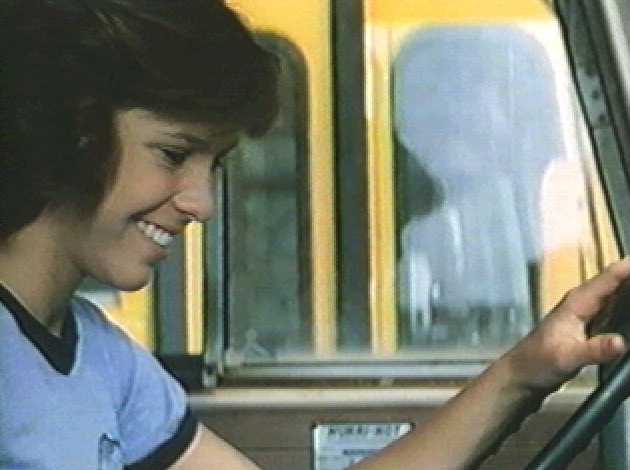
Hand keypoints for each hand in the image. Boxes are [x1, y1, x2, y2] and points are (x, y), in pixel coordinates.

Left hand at [503, 257, 629, 392]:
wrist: (523, 376)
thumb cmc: (538, 362)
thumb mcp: (567, 357)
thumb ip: (594, 350)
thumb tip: (621, 342)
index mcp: (578, 302)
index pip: (610, 277)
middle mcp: (584, 303)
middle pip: (619, 282)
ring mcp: (589, 315)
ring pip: (619, 296)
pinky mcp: (592, 328)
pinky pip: (618, 312)